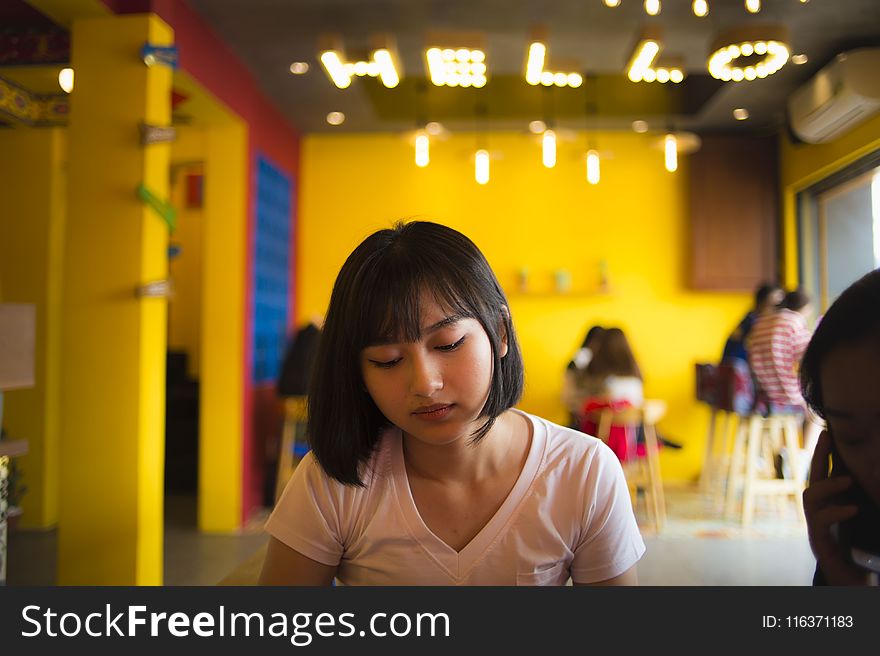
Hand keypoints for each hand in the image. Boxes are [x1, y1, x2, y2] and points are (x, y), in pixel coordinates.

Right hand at [803, 431, 866, 584]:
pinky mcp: (820, 543)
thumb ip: (861, 501)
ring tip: (848, 480)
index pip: (825, 473)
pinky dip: (836, 512)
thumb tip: (872, 474)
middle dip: (819, 455)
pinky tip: (852, 508)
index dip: (825, 452)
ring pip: (810, 497)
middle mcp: (819, 512)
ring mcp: (817, 527)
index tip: (830, 431)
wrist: (852, 585)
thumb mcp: (862, 521)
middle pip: (814, 477)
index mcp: (831, 505)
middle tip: (827, 435)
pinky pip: (821, 523)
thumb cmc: (859, 555)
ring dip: (827, 484)